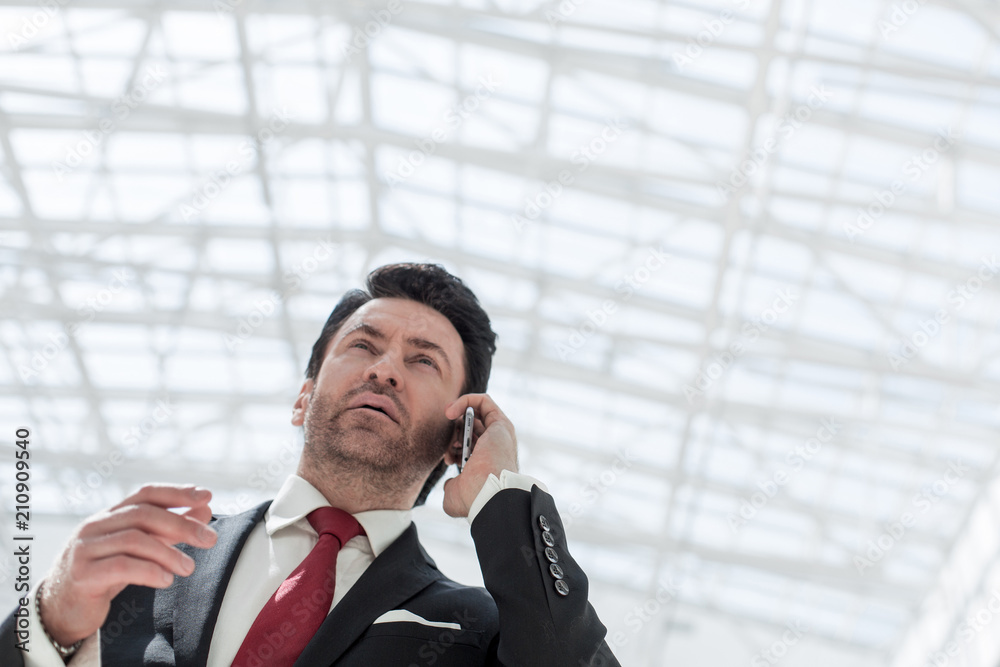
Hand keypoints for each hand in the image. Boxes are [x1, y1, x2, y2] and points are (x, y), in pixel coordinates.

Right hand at [38, 484, 217, 645]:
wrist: (62, 609)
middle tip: (209, 539)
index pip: (146, 494)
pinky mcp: (82, 574)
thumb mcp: (138, 549)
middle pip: (144, 514)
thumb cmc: (105, 574)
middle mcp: (95, 525)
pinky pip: (121, 566)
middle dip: (181, 524)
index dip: (177, 493)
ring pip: (134, 539)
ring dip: (168, 553)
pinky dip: (149, 570)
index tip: (207, 496)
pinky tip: (166, 580)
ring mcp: (85, 548)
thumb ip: (168, 529)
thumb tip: (205, 509)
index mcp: (110, 515)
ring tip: (189, 567)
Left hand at [441, 394, 517, 517]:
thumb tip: (451, 482)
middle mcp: (495, 448)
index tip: (447, 460)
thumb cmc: (473, 498)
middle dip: (455, 435)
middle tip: (450, 447)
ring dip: (458, 420)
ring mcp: (499, 435)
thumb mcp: (454, 495)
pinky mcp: (501, 423)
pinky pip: (483, 401)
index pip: (470, 447)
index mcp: (488, 464)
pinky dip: (465, 401)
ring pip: (476, 415)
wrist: (486, 494)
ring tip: (451, 431)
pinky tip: (450, 413)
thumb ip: (452, 486)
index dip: (454, 449)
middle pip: (471, 430)